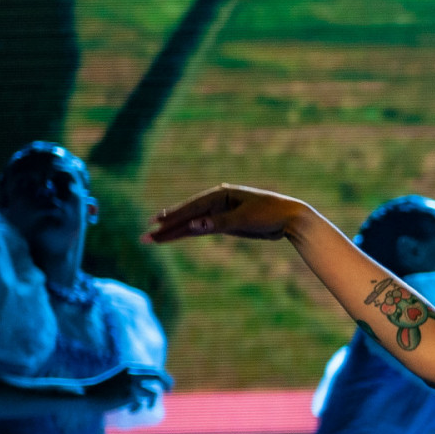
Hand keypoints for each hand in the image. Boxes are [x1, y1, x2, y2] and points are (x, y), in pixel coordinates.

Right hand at [88, 371, 162, 412]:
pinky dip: (138, 408)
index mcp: (130, 367)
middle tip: (170, 391)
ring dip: (153, 401)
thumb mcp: (119, 381)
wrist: (86, 395)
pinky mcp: (129, 394)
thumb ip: (133, 381)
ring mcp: (131, 383)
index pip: (153, 369)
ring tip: (149, 407)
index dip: (163, 376)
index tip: (167, 385)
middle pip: (158, 375)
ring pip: (153, 392)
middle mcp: (132, 372)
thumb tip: (151, 390)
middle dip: (167, 382)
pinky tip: (131, 411)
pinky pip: (141, 403)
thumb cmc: (102, 390)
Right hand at [145, 184, 306, 243]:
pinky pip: (202, 229)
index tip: (155, 224)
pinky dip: (188, 233)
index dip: (173, 217)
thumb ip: (218, 223)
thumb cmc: (269, 214)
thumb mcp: (244, 219)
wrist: (290, 219)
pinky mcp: (225, 223)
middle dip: (166, 227)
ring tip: (153, 238)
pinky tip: (175, 236)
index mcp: (220, 195)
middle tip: (144, 237)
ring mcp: (219, 212)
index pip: (191, 208)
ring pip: (192, 224)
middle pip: (187, 216)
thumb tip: (194, 226)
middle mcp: (217, 202)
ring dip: (174, 232)